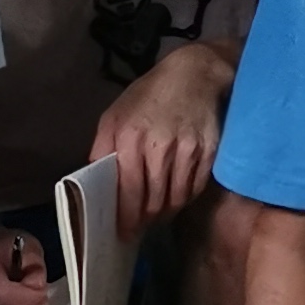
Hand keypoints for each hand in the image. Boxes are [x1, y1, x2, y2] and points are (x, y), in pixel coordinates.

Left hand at [98, 44, 233, 228]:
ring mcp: (187, 150)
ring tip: (157, 214)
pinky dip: (184, 198)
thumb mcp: (115, 114)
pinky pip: (195, 188)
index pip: (128, 190)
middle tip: (141, 225)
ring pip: (176, 198)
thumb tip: (95, 181)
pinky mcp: (209, 152)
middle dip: (145, 218)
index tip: (124, 231)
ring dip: (165, 212)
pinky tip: (176, 197)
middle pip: (153, 200)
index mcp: (129, 137)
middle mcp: (158, 146)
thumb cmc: (149, 95)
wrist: (194, 74)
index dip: (126, 216)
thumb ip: (102, 147)